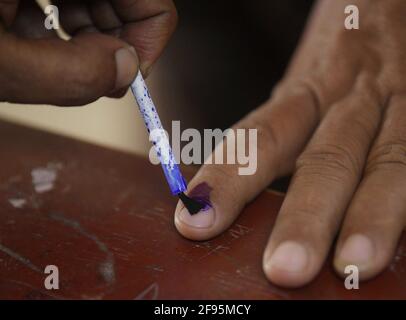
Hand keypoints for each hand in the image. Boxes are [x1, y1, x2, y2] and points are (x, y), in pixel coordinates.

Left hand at [0, 0, 176, 104]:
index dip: (150, 41)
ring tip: (52, 62)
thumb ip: (66, 74)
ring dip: (84, 42)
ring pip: (97, 4)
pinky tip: (35, 45)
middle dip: (115, 45)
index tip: (128, 79)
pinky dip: (60, 32)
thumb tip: (125, 72)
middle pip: (125, 1)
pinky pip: (68, 2)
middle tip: (92, 78)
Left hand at [174, 0, 405, 286]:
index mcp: (306, 92)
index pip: (261, 137)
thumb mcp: (304, 84)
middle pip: (326, 158)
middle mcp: (351, 98)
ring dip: (371, 216)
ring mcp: (402, 105)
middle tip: (283, 268)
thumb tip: (229, 197)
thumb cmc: (340, 55)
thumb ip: (281, 133)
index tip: (196, 223)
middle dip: (305, 216)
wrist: (385, 4)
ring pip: (390, 162)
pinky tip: (398, 248)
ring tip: (351, 264)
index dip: (227, 181)